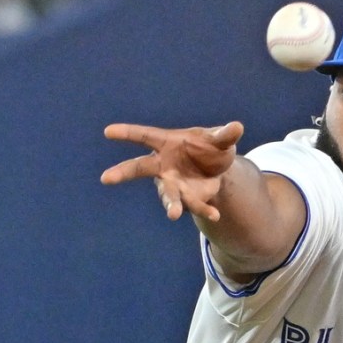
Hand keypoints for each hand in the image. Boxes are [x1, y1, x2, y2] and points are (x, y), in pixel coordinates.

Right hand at [101, 121, 245, 221]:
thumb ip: (224, 135)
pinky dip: (205, 209)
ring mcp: (173, 183)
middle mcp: (164, 165)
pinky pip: (194, 205)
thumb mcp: (219, 140)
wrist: (220, 169)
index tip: (108, 131)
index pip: (144, 136)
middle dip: (123, 173)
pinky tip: (215, 214)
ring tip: (174, 214)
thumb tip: (237, 127)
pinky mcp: (188, 198)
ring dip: (171, 204)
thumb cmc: (209, 147)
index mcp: (166, 143)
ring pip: (167, 194)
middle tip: (106, 178)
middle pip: (139, 168)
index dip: (127, 133)